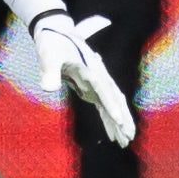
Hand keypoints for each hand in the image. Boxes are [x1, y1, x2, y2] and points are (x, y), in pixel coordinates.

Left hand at [30, 11, 136, 145]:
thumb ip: (49, 71)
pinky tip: (113, 136)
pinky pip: (103, 107)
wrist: (55, 34)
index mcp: (91, 69)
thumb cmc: (53, 43)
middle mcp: (98, 77)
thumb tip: (48, 88)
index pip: (104, 90)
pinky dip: (109, 120)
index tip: (120, 121)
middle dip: (123, 118)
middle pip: (115, 99)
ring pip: (112, 105)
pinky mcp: (91, 89)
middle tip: (130, 137)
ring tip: (125, 142)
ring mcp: (96, 83)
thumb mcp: (49, 55)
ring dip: (119, 123)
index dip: (112, 106)